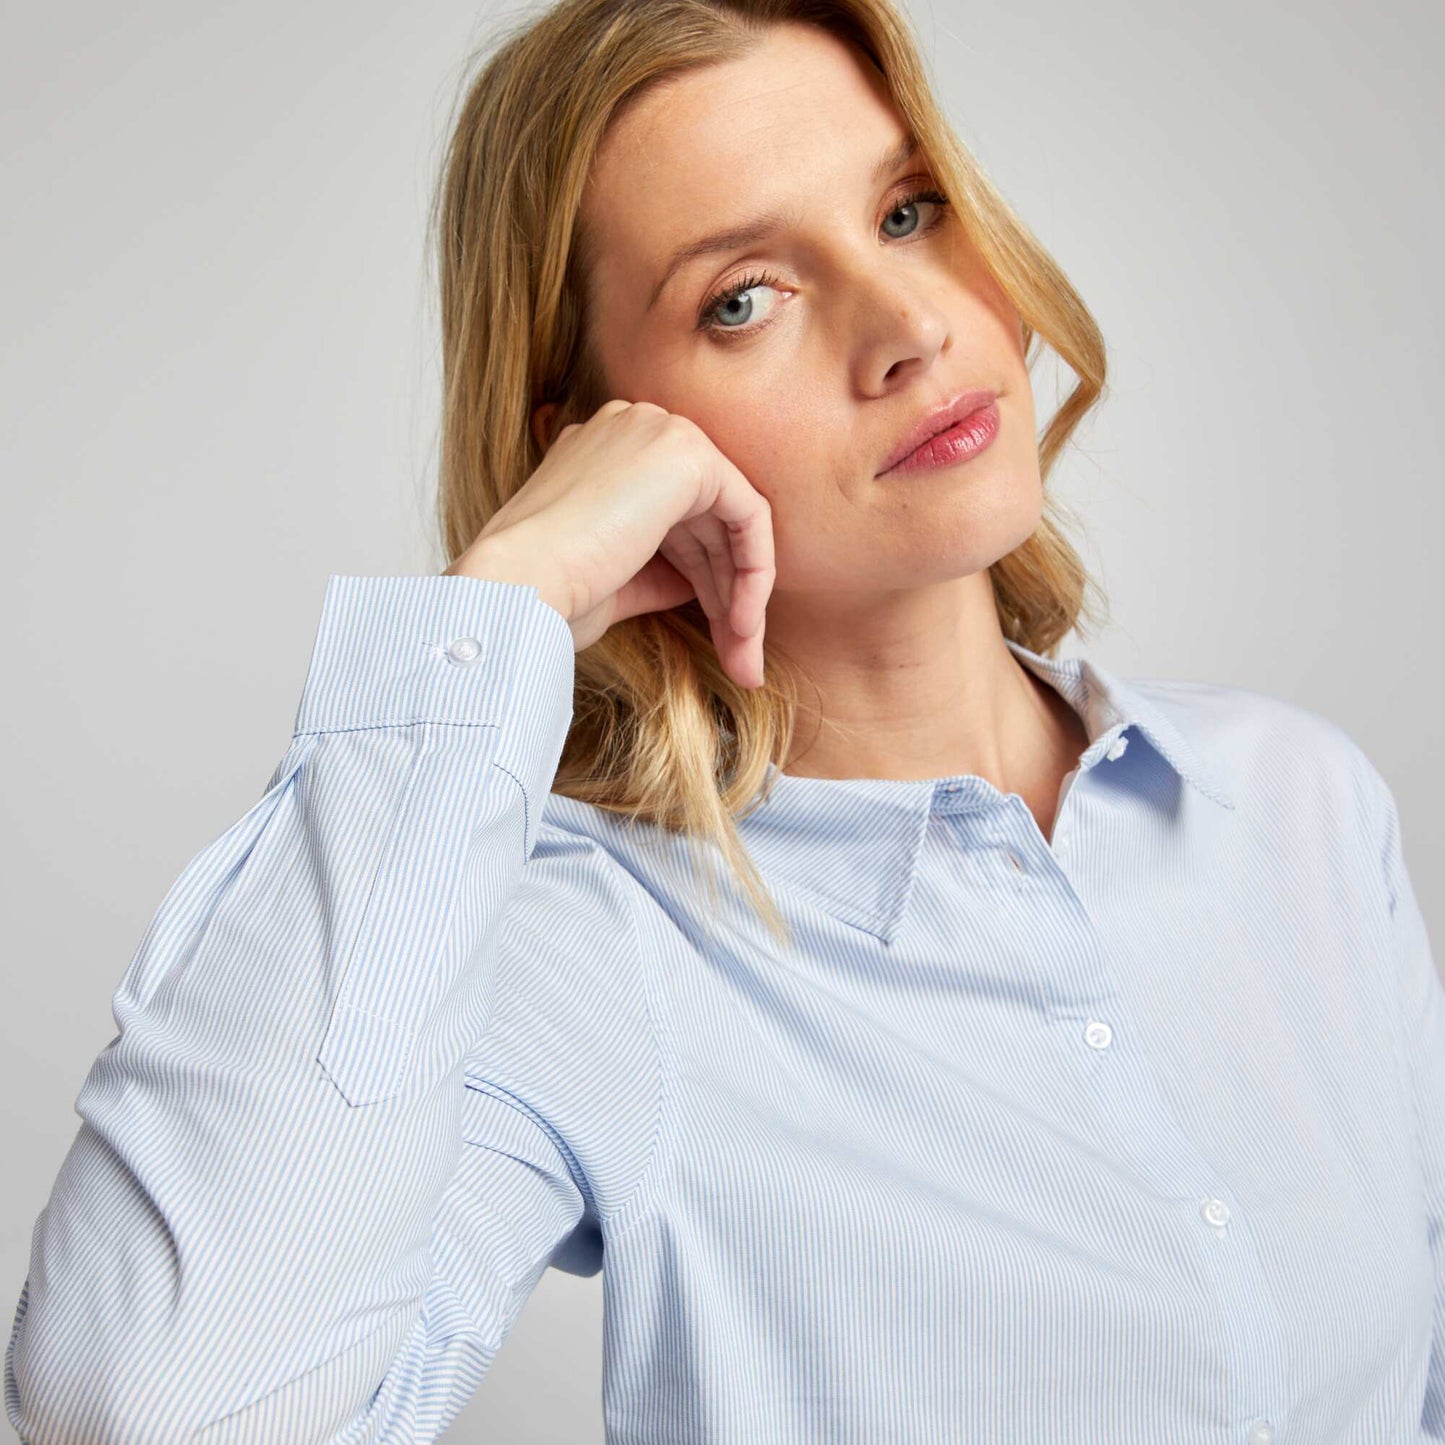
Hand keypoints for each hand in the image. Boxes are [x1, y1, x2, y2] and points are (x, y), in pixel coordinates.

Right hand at [445, 399, 775, 689]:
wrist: (517, 586)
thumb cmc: (547, 593)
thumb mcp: (614, 579)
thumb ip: (659, 569)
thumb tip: (698, 585)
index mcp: (604, 454)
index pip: (675, 519)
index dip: (703, 582)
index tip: (718, 640)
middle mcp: (632, 431)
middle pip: (707, 523)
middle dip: (728, 598)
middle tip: (742, 664)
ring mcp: (658, 433)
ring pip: (731, 522)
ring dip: (744, 596)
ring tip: (745, 662)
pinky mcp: (686, 453)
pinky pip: (749, 513)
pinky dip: (755, 571)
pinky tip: (745, 624)